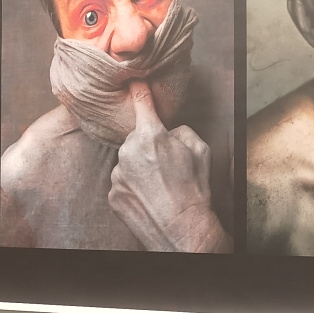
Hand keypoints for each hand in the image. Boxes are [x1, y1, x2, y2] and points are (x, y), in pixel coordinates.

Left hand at [109, 80, 230, 252]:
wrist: (183, 229)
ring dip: (139, 169)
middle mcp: (128, 152)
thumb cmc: (195, 190)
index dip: (139, 92)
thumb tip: (170, 132)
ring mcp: (117, 174)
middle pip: (135, 140)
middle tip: (166, 168)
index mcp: (151, 136)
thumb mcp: (201, 151)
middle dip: (148, 148)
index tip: (133, 82)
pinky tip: (148, 198)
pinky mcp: (112, 195)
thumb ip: (181, 132)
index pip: (142, 105)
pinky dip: (132, 188)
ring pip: (127, 163)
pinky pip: (121, 183)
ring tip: (158, 187)